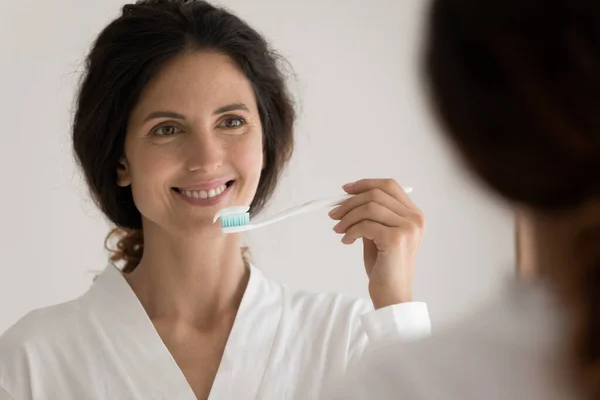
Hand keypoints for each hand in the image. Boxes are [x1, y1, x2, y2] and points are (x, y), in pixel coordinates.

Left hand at [329, 179, 424, 308]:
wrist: (393, 297)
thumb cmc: (385, 269)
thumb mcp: (378, 236)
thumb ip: (370, 217)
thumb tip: (347, 200)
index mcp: (414, 215)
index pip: (390, 186)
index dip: (365, 184)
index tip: (345, 190)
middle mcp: (415, 219)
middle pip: (377, 194)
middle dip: (350, 202)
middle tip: (333, 214)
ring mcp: (408, 228)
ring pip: (369, 207)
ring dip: (348, 217)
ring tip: (338, 230)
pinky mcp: (396, 239)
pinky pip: (366, 225)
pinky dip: (351, 231)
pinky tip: (346, 241)